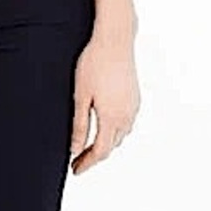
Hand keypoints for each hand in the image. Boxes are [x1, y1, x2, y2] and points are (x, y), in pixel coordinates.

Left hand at [69, 30, 139, 175]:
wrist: (115, 40)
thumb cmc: (93, 64)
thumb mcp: (81, 95)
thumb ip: (79, 124)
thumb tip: (75, 148)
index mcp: (112, 118)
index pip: (100, 151)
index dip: (87, 163)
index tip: (75, 170)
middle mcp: (126, 116)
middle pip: (111, 146)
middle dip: (94, 155)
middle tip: (77, 159)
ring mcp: (133, 107)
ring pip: (120, 135)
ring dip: (106, 143)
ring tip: (88, 144)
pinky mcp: (135, 97)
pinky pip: (126, 122)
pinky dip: (115, 130)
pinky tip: (105, 124)